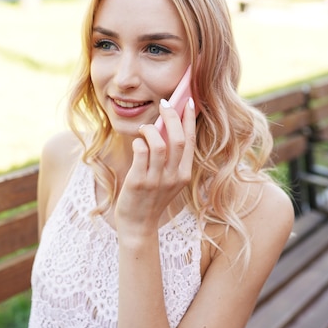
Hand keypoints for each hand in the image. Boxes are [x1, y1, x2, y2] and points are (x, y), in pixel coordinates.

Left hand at [115, 97, 196, 236]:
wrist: (138, 226)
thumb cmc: (151, 199)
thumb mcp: (168, 180)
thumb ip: (171, 159)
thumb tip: (167, 127)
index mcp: (184, 174)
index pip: (191, 141)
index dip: (189, 119)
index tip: (188, 101)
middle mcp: (173, 176)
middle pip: (178, 139)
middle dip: (172, 116)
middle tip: (164, 104)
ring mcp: (156, 180)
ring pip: (158, 144)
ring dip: (151, 129)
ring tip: (146, 128)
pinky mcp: (138, 181)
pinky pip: (140, 152)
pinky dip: (139, 142)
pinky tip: (137, 143)